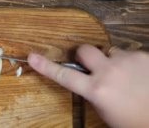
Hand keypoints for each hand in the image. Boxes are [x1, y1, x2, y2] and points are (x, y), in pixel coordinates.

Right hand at [28, 44, 148, 127]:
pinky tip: (139, 76)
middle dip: (84, 56)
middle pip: (85, 50)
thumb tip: (90, 81)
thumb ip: (94, 94)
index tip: (33, 57)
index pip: (64, 76)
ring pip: (110, 52)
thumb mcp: (106, 112)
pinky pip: (129, 54)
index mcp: (97, 90)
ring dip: (112, 61)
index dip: (46, 67)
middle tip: (92, 66)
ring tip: (125, 77)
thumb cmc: (135, 121)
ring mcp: (127, 61)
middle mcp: (109, 72)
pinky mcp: (143, 56)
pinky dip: (130, 63)